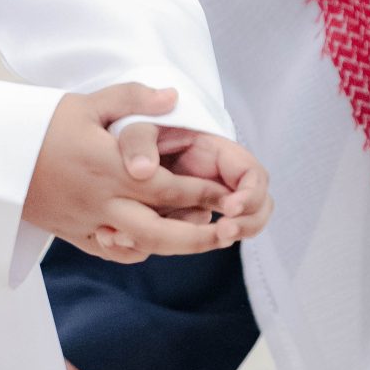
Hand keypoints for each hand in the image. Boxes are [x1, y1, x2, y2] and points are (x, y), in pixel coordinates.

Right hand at [25, 85, 240, 260]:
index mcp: (108, 168)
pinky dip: (138, 249)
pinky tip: (153, 241)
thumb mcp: (84, 103)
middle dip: (199, 236)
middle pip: (161, 232)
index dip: (203, 192)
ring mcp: (85, 222)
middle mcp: (101, 201)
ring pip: (139, 246)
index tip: (228, 193)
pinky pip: (113, 250)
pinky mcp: (72, 234)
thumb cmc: (36, 125)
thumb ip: (132, 99)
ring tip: (200, 239)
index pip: (168, 187)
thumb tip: (173, 97)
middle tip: (228, 233)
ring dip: (174, 247)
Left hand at [114, 126, 272, 251]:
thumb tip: (142, 170)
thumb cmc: (131, 129)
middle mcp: (217, 177)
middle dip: (248, 222)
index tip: (229, 208)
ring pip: (235, 223)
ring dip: (227, 236)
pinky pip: (204, 234)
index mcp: (215, 150)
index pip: (251, 173)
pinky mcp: (187, 216)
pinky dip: (196, 241)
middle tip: (224, 233)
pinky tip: (173, 243)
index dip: (249, 193)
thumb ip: (137, 141)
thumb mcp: (133, 127)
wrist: (113, 147)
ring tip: (204, 240)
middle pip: (256, 204)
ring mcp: (206, 198)